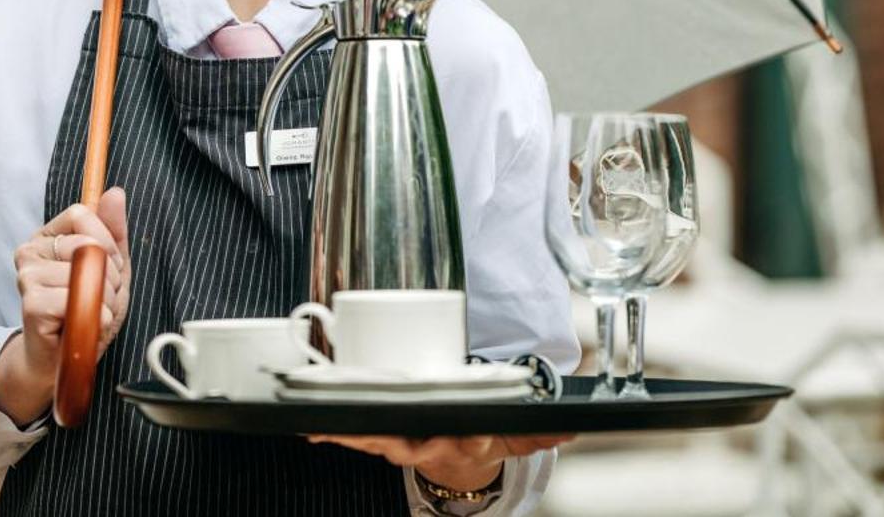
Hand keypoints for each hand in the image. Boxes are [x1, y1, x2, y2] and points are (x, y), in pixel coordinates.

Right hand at [0, 187, 130, 424]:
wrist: (62, 360)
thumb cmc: (84, 311)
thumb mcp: (110, 266)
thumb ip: (113, 230)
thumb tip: (115, 192)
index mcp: (47, 236)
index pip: (82, 214)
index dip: (105, 242)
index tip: (106, 266)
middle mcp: (30, 251)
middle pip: (87, 243)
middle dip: (109, 274)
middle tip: (99, 297)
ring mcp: (27, 277)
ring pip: (86, 273)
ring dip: (104, 301)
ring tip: (91, 314)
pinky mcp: (32, 304)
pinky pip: (79, 300)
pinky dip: (95, 318)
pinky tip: (82, 326)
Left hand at [307, 433, 573, 495]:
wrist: (456, 454)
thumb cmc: (478, 434)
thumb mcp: (509, 435)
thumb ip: (537, 431)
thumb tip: (572, 428)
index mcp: (457, 442)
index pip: (452, 440)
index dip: (445, 439)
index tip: (449, 435)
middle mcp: (425, 446)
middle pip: (400, 442)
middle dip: (377, 439)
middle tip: (358, 432)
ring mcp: (399, 445)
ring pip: (370, 440)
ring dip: (345, 435)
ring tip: (321, 428)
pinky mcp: (380, 437)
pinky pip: (354, 435)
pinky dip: (332, 432)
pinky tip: (311, 428)